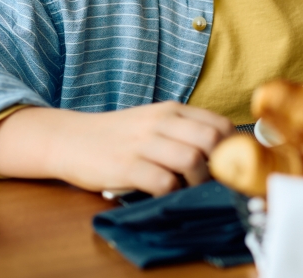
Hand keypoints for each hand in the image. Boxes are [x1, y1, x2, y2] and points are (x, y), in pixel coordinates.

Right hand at [0, 102, 233, 194]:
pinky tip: (166, 192)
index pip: (219, 124)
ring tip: (190, 188)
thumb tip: (223, 151)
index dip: (233, 147)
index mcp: (172, 110)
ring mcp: (143, 144)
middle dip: (221, 165)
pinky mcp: (126, 166)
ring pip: (192, 160)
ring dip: (199, 181)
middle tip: (216, 180)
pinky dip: (172, 191)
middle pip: (212, 140)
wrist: (69, 138)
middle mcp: (160, 122)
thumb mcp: (154, 121)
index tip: (232, 163)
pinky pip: (163, 181)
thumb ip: (184, 130)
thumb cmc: (118, 135)